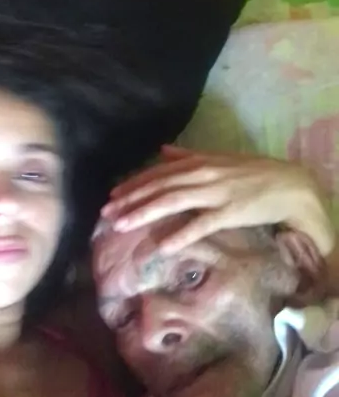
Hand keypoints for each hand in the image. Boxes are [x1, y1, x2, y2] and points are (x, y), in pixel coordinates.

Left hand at [103, 147, 334, 256]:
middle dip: (130, 200)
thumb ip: (189, 155)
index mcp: (198, 162)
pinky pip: (201, 225)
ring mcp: (215, 193)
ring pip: (172, 202)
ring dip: (144, 213)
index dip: (134, 184)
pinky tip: (163, 246)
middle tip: (106, 213)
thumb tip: (163, 150)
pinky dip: (181, 234)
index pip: (158, 173)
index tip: (112, 195)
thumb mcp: (218, 158)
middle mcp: (202, 174)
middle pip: (159, 187)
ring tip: (122, 225)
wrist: (289, 184)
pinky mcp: (229, 212)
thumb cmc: (253, 173)